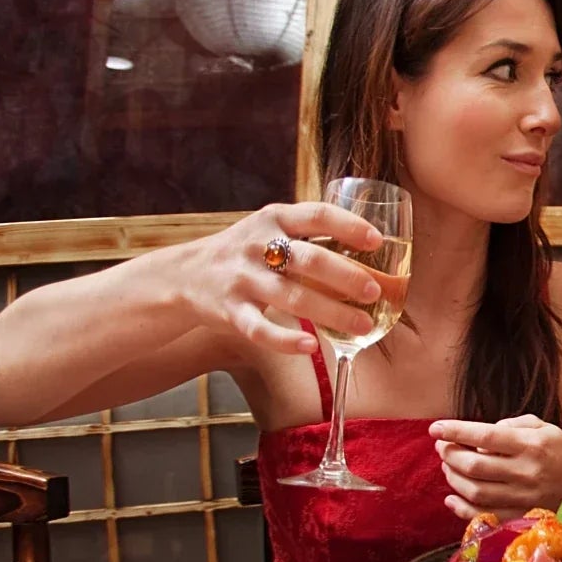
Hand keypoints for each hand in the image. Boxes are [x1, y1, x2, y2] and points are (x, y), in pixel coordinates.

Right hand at [178, 202, 384, 353]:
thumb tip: (374, 250)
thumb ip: (310, 235)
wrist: (184, 274)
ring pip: (292, 297)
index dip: (350, 226)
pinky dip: (285, 340)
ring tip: (364, 325)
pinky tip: (311, 346)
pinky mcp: (230, 310)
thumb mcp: (272, 229)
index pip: (317, 215)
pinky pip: (260, 329)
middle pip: (310, 259)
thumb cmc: (246, 253)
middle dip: (346, 276)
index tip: (378, 242)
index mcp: (274, 219)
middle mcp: (258, 246)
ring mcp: (243, 279)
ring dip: (332, 312)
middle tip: (375, 291)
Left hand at [430, 415, 561, 519]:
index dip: (456, 432)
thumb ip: (512, 424)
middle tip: (442, 447)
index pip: (486, 436)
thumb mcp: (544, 427)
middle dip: (450, 454)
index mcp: (532, 445)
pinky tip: (451, 498)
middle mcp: (526, 472)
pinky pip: (484, 516)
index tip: (435, 428)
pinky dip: (462, 509)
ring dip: (454, 478)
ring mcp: (523, 497)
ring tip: (449, 467)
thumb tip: (480, 437)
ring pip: (475, 491)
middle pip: (475, 465)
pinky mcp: (520, 515)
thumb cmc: (561, 452)